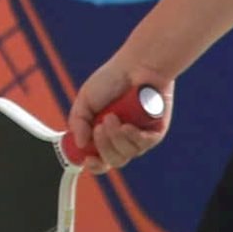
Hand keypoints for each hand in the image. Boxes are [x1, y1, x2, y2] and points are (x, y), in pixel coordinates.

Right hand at [64, 54, 174, 172]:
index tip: (86, 159)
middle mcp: (123, 139)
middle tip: (99, 128)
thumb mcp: (85, 99)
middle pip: (113, 161)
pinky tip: (128, 125)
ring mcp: (139, 137)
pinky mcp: (155, 133)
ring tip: (114, 117)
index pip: (99, 160)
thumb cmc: (112, 79)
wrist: (136, 66)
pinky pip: (143, 145)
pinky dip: (133, 138)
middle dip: (103, 147)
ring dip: (117, 138)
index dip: (93, 165)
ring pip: (127, 154)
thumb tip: (79, 143)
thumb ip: (78, 121)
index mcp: (105, 135)